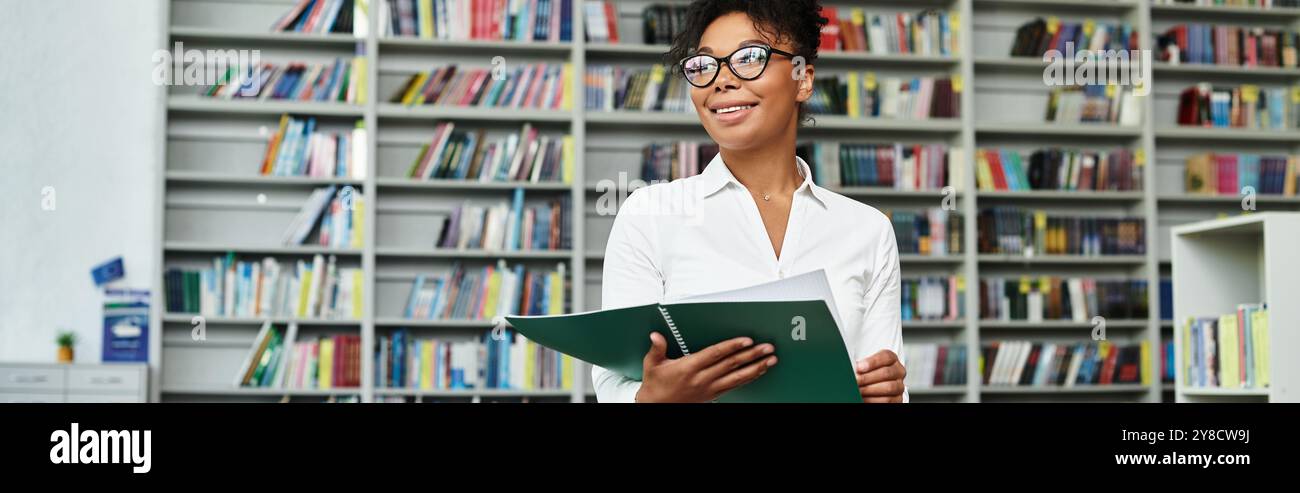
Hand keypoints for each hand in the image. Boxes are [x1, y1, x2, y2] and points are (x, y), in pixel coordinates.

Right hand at [634, 332, 777, 402]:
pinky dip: (749, 378)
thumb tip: (656, 335)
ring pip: (737, 377)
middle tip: (767, 348)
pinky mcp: (713, 395)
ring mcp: (709, 388)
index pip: (715, 354)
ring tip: (770, 360)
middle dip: (751, 355)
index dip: (732, 346)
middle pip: (731, 365)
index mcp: (689, 367)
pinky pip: (735, 386)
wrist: (656, 407)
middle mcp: (702, 378)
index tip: (746, 341)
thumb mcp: (652, 365)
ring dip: (756, 368)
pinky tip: (758, 371)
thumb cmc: (655, 386)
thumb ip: (657, 348)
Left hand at [855, 349, 905, 402]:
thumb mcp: (865, 365)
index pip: (886, 356)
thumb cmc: (868, 373)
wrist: (873, 386)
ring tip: (858, 390)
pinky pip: (888, 400)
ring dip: (870, 390)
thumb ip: (861, 365)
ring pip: (889, 387)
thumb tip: (852, 368)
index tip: (859, 367)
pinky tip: (864, 398)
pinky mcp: (898, 399)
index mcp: (891, 359)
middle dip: (867, 378)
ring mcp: (899, 385)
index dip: (872, 362)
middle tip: (855, 381)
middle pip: (886, 372)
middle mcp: (898, 371)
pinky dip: (874, 400)